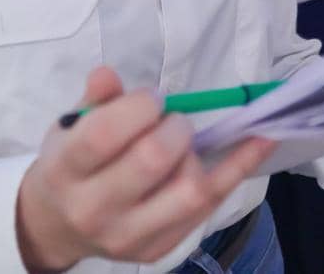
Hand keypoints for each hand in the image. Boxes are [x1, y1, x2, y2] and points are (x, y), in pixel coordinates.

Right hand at [15, 66, 276, 272]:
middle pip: (152, 161)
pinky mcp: (161, 248)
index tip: (150, 100)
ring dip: (197, 154)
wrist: (59, 224)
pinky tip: (264, 138)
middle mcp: (94, 209)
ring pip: (189, 191)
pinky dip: (240, 166)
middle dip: (174, 127)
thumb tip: (108, 74)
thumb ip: (94, 100)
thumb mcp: (71, 126)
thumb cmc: (71, 164)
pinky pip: (212, 204)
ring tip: (184, 142)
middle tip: (172, 120)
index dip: (137, 107)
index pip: (104, 135)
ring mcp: (130, 236)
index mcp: (65, 170)